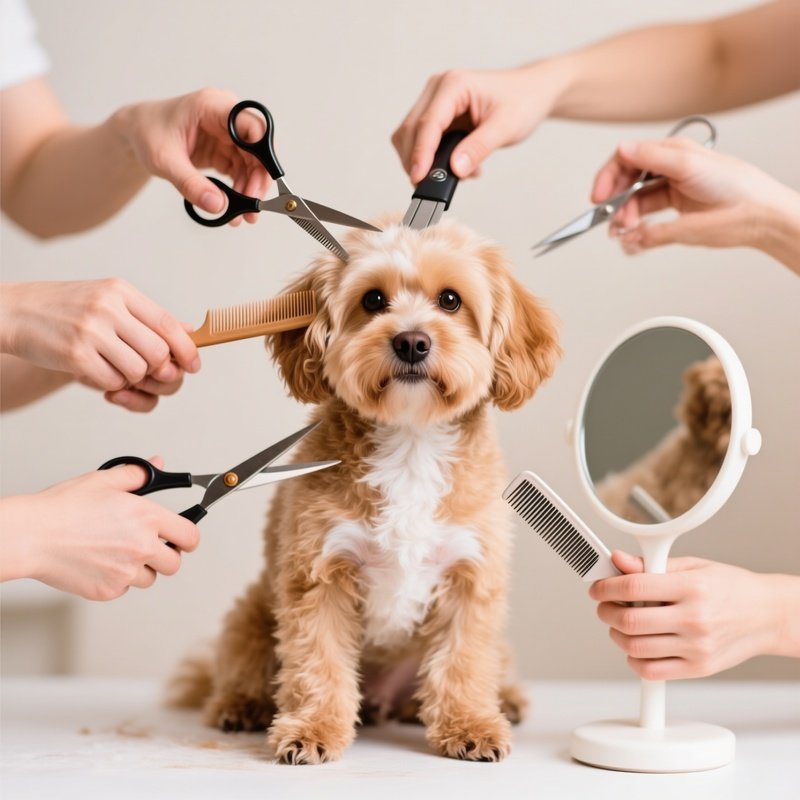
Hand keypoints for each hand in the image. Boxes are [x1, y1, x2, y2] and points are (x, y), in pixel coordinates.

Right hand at [0, 279, 199, 411]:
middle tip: (145, 372)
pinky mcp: (75, 354)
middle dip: (158, 370)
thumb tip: (189, 332)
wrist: (13, 312)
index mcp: (121, 292)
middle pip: (159, 352)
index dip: (187, 349)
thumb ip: (146, 316)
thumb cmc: (64, 309)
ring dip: (132, 378)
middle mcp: (108, 307)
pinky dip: (110, 384)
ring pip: (139, 370)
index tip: (194, 365)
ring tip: (114, 367)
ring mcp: (91, 330)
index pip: (168, 324)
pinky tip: (96, 371)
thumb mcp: (107, 299)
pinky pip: (112, 381)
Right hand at [0, 458, 199, 599]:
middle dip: (165, 556)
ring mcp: (125, 572)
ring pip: (149, 579)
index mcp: (148, 518)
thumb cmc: (62, 509)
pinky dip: (117, 580)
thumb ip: (137, 474)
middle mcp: (142, 547)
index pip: (190, 537)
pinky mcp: (108, 591)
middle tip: (148, 546)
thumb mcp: (104, 481)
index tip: (183, 538)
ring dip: (141, 569)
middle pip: (174, 563)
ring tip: (117, 552)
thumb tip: (158, 465)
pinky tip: (101, 563)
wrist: (31, 536)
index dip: (188, 537)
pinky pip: (124, 589)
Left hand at [115, 88, 269, 224]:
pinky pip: (242, 171)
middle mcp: (226, 117)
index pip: (252, 126)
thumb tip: (218, 206)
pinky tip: (235, 207)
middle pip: (258, 149)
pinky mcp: (225, 149)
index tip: (263, 182)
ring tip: (242, 214)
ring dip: (250, 190)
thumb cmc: (147, 133)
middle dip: (258, 180)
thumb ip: (191, 184)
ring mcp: (228, 134)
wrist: (137, 132)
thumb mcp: (164, 161)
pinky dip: (241, 190)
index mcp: (212, 107)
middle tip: (252, 208)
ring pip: (253, 164)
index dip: (264, 154)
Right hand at [392, 65, 562, 183]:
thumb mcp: (506, 127)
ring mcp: (435, 101)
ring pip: (410, 137)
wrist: (532, 92)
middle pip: (410, 130)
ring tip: (457, 173)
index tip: (418, 178)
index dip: (420, 153)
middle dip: (416, 161)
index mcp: (454, 85)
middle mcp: (438, 89)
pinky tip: (457, 165)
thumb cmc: (523, 102)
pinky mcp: (437, 115)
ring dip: (424, 161)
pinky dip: (432, 159)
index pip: (427, 123)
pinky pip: (422, 140)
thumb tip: (455, 169)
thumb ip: (479, 147)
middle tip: (431, 186)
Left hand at [589, 551, 793, 679]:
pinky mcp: (698, 668)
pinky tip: (637, 645)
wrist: (768, 616)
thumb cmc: (730, 588)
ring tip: (621, 624)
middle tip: (605, 605)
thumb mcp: (692, 566)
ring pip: (635, 647)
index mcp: (691, 588)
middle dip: (606, 611)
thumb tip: (618, 560)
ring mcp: (696, 647)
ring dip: (617, 634)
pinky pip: (652, 671)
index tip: (598, 587)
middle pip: (630, 621)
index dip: (606, 587)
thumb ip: (651, 565)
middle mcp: (694, 619)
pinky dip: (634, 659)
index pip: (633, 587)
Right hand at [593, 137, 799, 266]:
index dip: (608, 177)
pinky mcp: (673, 219)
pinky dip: (634, 233)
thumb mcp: (688, 165)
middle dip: (615, 201)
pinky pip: (643, 226)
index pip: (627, 159)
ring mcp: (669, 196)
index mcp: (670, 154)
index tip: (599, 196)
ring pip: (632, 206)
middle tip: (613, 218)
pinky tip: (633, 238)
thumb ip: (651, 158)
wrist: (759, 216)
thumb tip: (622, 150)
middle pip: (625, 184)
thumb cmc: (736, 187)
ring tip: (626, 230)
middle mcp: (666, 173)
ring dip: (623, 219)